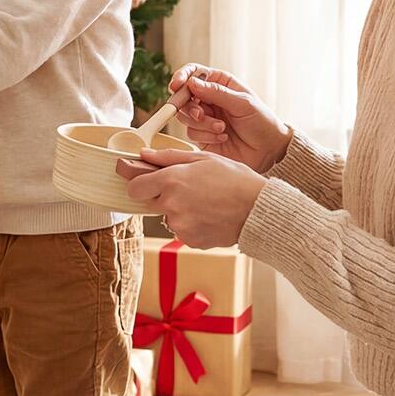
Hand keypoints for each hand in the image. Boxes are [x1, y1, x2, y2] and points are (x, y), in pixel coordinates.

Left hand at [117, 147, 266, 247]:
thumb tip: (144, 155)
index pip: (134, 187)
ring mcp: (180, 226)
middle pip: (149, 202)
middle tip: (188, 189)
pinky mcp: (190, 241)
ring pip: (168, 217)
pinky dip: (192, 224)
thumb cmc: (236, 180)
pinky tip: (210, 216)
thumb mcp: (204, 158)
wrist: (260, 210)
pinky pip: (182, 231)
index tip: (145, 180)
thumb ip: (169, 157)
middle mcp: (171, 204)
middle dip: (161, 195)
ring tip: (205, 203)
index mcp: (171, 181)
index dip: (139, 183)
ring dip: (179, 211)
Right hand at [169, 63, 292, 173]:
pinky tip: (222, 137)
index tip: (177, 85)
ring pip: (184, 115)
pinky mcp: (201, 135)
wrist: (268, 151)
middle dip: (188, 106)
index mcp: (219, 83)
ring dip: (202, 123)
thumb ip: (216, 93)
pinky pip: (191, 132)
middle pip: (183, 95)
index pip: (194, 73)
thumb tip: (191, 82)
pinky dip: (206, 135)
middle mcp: (208, 98)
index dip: (182, 76)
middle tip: (200, 115)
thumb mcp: (243, 103)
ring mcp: (204, 117)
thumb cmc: (262, 122)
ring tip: (222, 128)